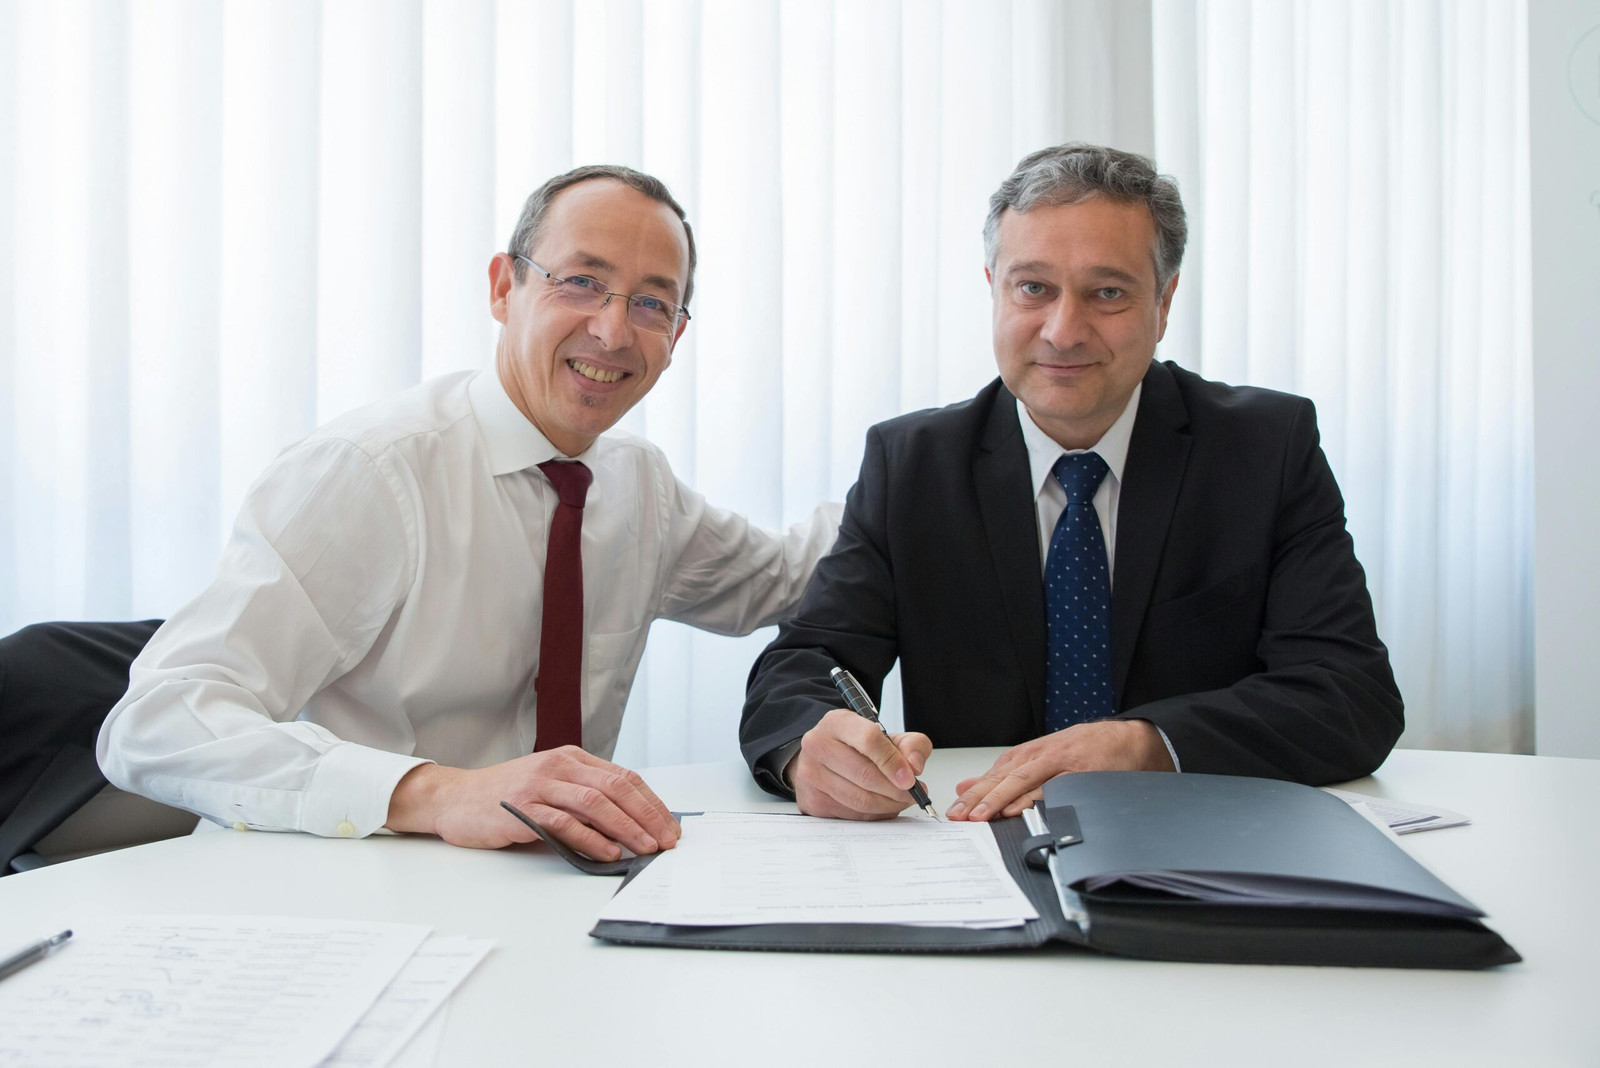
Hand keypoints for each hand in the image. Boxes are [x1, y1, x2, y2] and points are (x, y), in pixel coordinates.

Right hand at [385, 747, 679, 858]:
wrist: (456, 799)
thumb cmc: (506, 797)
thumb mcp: (551, 786)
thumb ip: (584, 798)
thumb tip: (631, 826)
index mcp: (572, 759)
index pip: (625, 777)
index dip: (652, 803)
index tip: (670, 827)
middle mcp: (559, 766)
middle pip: (617, 788)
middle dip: (648, 816)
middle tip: (667, 841)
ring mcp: (540, 785)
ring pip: (596, 802)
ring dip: (627, 827)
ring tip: (646, 848)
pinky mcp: (523, 808)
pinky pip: (565, 822)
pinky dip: (592, 838)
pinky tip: (609, 852)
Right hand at [788, 708, 933, 819]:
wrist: (822, 757)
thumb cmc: (855, 746)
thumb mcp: (887, 735)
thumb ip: (911, 744)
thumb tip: (914, 766)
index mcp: (837, 722)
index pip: (869, 740)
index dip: (893, 762)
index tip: (910, 778)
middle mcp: (818, 745)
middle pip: (864, 774)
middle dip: (895, 790)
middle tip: (912, 794)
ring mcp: (811, 774)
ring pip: (859, 799)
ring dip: (887, 805)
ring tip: (900, 800)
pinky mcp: (812, 800)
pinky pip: (851, 815)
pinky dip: (873, 814)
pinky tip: (881, 805)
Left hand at [946, 719, 1173, 820]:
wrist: (1127, 740)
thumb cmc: (1083, 750)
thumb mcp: (1039, 757)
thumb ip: (1003, 774)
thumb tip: (966, 787)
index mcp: (1028, 755)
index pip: (992, 776)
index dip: (971, 794)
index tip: (953, 811)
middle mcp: (1040, 757)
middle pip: (1003, 778)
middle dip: (978, 798)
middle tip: (959, 815)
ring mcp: (1061, 765)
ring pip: (1024, 781)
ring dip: (1001, 799)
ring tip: (982, 816)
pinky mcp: (1081, 775)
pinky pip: (1055, 789)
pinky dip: (1037, 798)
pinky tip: (1022, 809)